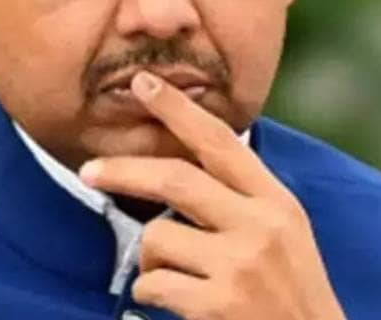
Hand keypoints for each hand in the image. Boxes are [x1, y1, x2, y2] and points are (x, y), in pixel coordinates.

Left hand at [79, 72, 346, 319]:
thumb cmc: (291, 299)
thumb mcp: (285, 237)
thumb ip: (243, 202)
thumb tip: (182, 167)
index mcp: (278, 204)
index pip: (222, 142)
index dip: (179, 109)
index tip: (144, 83)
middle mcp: (261, 227)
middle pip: (174, 178)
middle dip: (124, 171)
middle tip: (90, 170)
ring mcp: (240, 266)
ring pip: (157, 237)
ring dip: (149, 260)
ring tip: (171, 280)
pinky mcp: (217, 304)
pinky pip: (152, 284)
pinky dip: (149, 294)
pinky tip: (171, 305)